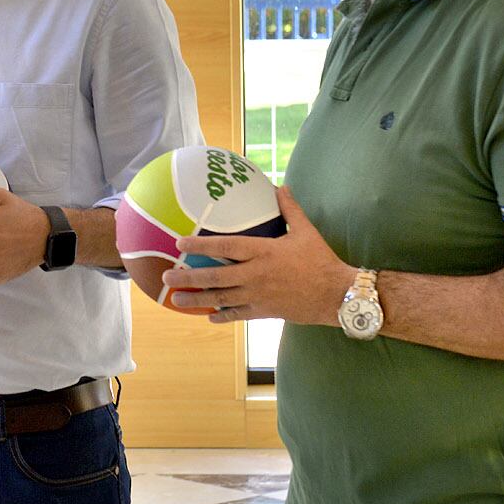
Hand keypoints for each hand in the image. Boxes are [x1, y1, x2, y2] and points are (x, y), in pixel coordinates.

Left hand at [164, 185, 354, 324]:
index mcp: (263, 252)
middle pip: (215, 276)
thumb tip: (280, 186)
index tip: (180, 243)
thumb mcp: (306, 231)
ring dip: (196, 299)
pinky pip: (237, 315)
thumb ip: (290, 209)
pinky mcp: (264, 312)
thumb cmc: (321, 260)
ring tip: (176, 299)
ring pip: (221, 298)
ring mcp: (258, 296)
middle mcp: (256, 274)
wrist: (337, 295)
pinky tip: (208, 316)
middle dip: (188, 276)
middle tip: (167, 275)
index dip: (201, 244)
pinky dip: (221, 315)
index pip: (225, 246)